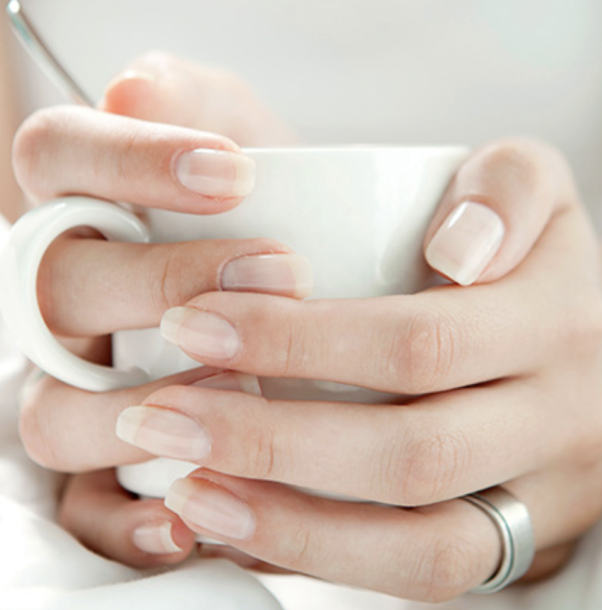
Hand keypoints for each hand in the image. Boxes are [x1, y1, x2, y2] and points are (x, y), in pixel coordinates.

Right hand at [14, 53, 305, 567]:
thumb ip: (196, 101)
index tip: (235, 171)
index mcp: (84, 210)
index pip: (58, 156)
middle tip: (279, 271)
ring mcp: (77, 386)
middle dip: (167, 281)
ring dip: (145, 406)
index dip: (131, 159)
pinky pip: (83, 506)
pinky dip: (125, 519)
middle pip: (61, 286)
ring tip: (248, 393)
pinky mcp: (105, 466)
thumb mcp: (241, 138)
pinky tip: (189, 516)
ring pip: (57, 409)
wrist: (305, 291)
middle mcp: (65, 302)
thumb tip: (134, 87)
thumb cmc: (269, 214)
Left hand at [114, 140, 601, 599]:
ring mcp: (545, 492)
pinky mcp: (517, 542)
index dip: (299, 343)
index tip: (195, 325)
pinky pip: (424, 575)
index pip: (419, 342)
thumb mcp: (529, 191)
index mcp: (558, 316)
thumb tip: (456, 246)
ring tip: (189, 490)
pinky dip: (330, 560)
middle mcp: (565, 414)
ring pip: (422, 544)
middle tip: (160, 415)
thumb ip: (504, 188)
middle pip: (410, 450)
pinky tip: (245, 529)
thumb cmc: (524, 256)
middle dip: (272, 440)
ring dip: (293, 525)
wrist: (575, 342)